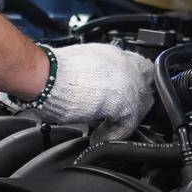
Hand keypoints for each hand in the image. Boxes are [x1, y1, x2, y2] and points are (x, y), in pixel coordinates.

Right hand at [25, 43, 154, 142]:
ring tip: (109, 130)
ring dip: (125, 120)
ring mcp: (128, 82)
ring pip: (141, 106)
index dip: (133, 85)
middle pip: (145, 86)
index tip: (126, 98)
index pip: (138, 68)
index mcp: (113, 54)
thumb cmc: (52, 71)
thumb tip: (95, 89)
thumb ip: (95, 74)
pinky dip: (114, 134)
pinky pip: (128, 124)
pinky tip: (99, 137)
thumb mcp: (80, 65)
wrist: (46, 76)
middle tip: (120, 118)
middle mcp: (125, 64)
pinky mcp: (124, 101)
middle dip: (135, 103)